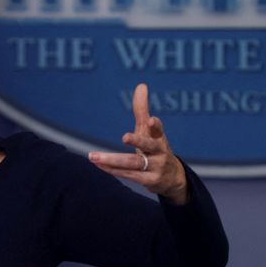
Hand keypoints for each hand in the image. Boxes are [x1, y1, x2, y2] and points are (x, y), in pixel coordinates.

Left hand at [88, 83, 188, 204]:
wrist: (172, 178)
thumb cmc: (156, 149)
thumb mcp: (150, 130)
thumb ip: (142, 110)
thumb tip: (141, 85)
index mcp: (159, 138)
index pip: (159, 130)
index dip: (156, 125)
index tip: (152, 120)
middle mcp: (159, 152)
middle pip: (148, 145)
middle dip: (137, 141)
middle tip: (125, 136)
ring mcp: (155, 168)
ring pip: (133, 163)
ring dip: (112, 160)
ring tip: (93, 156)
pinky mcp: (150, 181)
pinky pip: (129, 175)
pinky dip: (112, 169)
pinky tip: (98, 164)